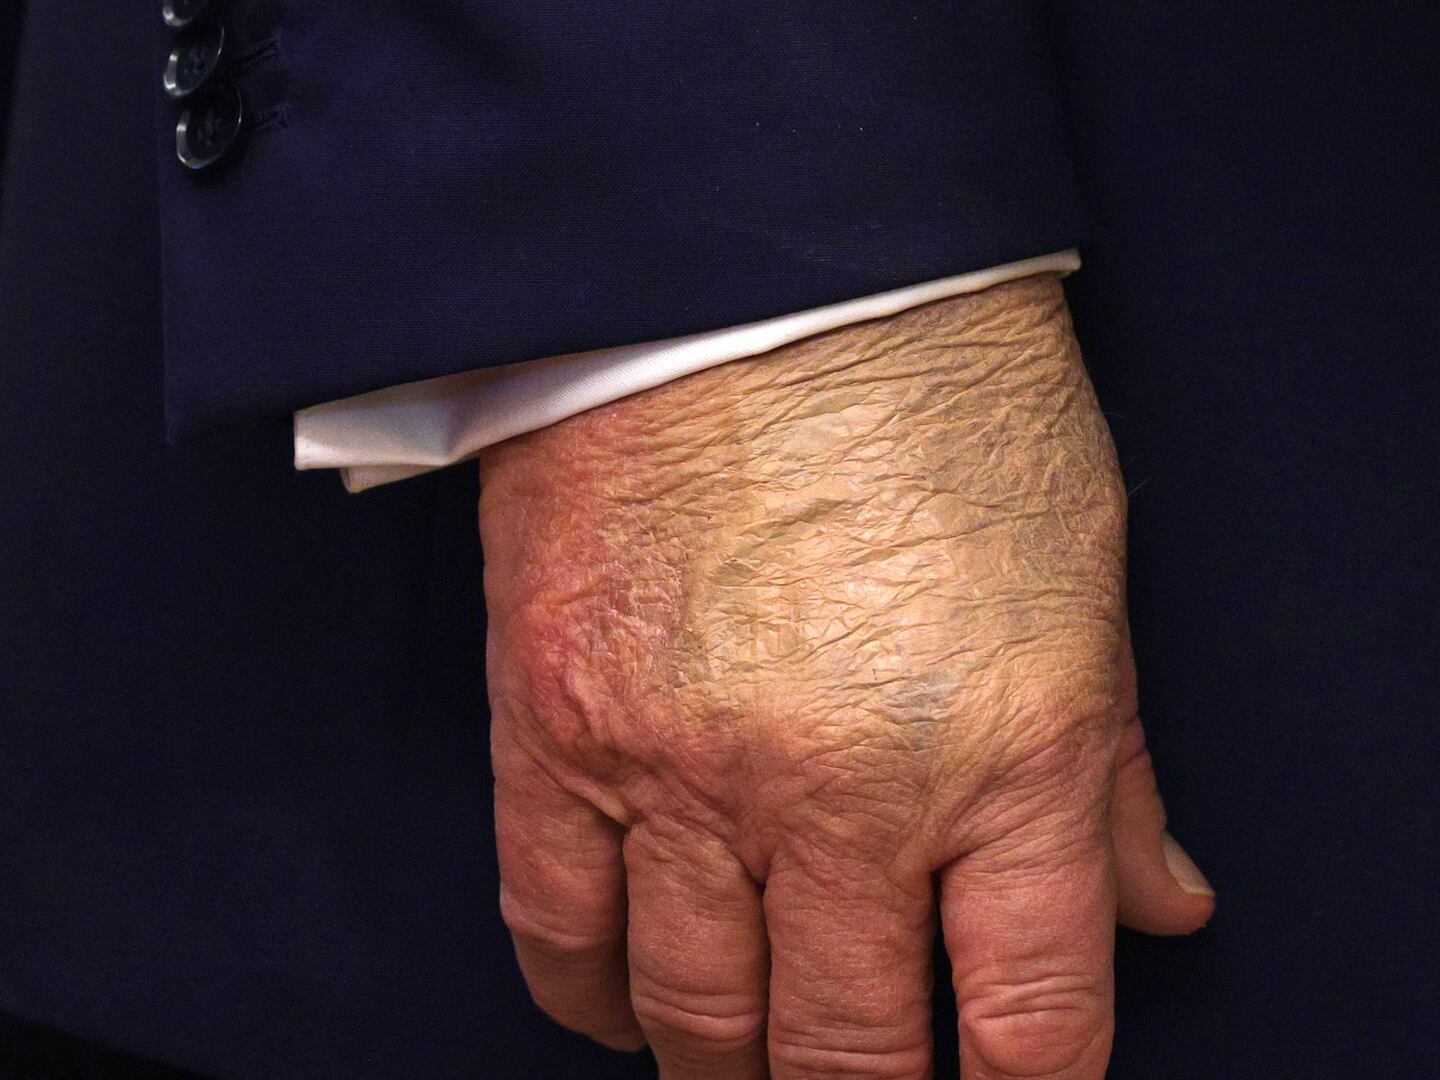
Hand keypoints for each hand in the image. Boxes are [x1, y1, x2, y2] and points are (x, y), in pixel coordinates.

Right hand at [476, 274, 1214, 1079]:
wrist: (753, 262)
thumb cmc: (931, 390)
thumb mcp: (1081, 574)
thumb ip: (1112, 769)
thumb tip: (1157, 902)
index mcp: (1007, 752)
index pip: (1032, 1022)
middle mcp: (844, 789)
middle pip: (850, 1053)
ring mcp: (684, 767)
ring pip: (698, 1018)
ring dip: (732, 1071)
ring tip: (747, 1068)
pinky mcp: (557, 724)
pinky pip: (556, 928)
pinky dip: (593, 999)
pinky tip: (627, 1006)